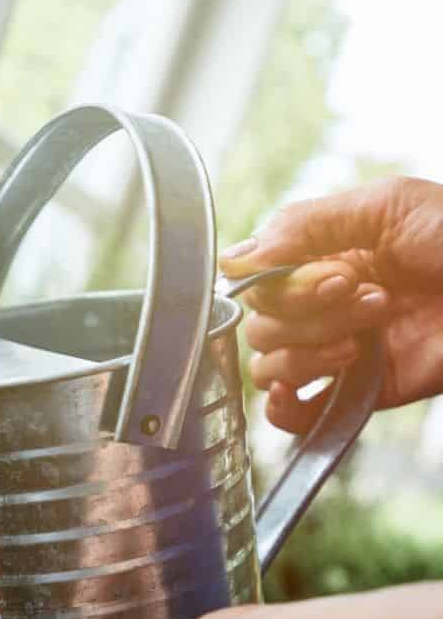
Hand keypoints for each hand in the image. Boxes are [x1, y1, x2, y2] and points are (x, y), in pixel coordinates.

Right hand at [220, 176, 442, 433]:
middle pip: (260, 325)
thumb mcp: (384, 205)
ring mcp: (337, 350)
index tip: (339, 274)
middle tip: (374, 299)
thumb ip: (303, 224)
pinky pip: (293, 413)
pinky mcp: (357, 390)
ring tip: (367, 337)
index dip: (285, 286)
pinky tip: (293, 394)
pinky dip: (282, 408)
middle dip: (311, 315)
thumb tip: (234, 260)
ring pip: (270, 365)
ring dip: (311, 352)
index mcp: (321, 258)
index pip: (257, 282)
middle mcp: (321, 306)